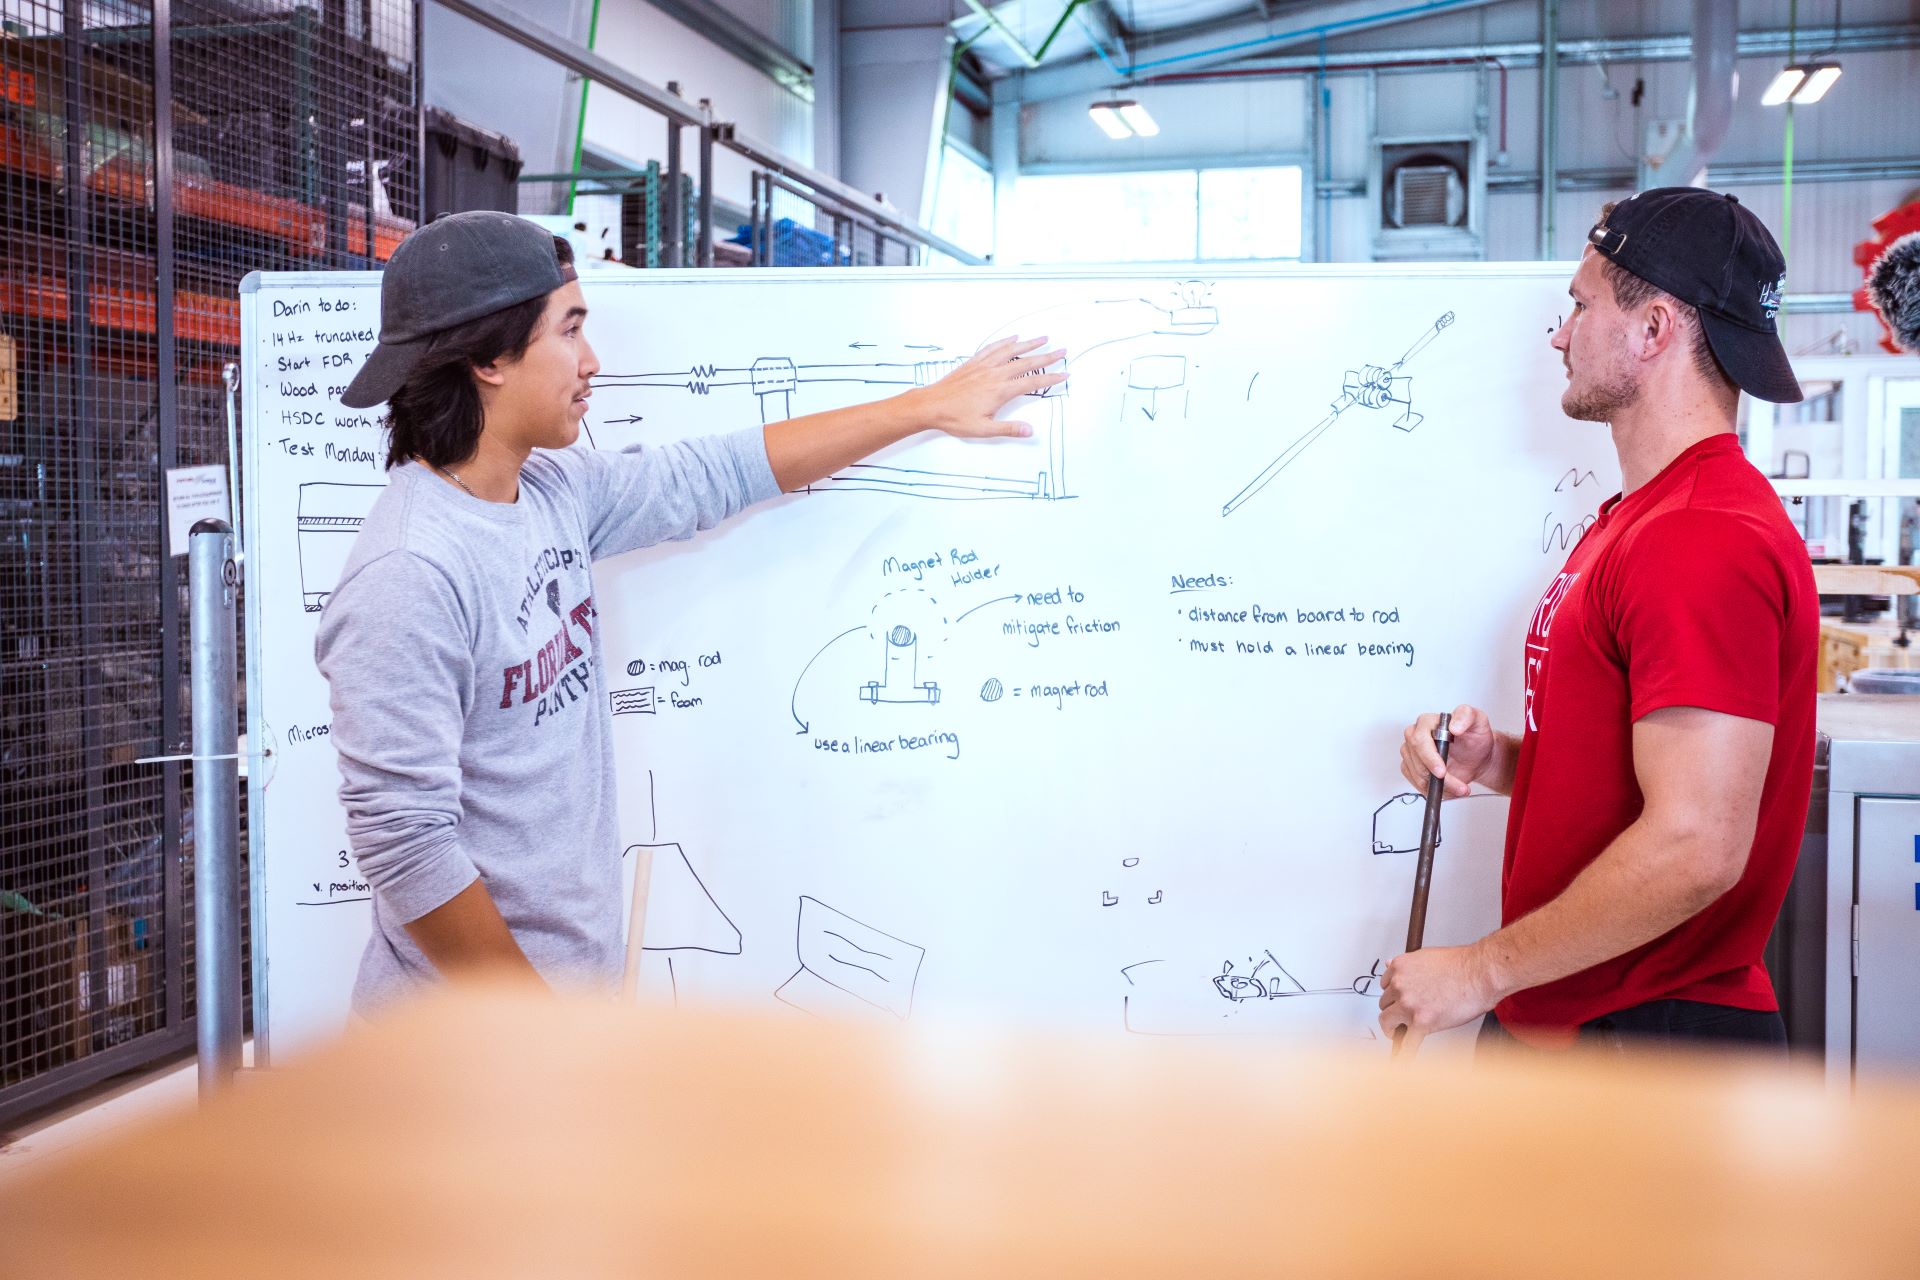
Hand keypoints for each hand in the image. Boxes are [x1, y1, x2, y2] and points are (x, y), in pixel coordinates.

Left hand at [914, 336, 1066, 438]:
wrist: (931, 405)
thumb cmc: (955, 418)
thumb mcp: (984, 429)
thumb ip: (1008, 429)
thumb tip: (1029, 431)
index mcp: (1000, 390)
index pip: (1032, 382)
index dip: (1051, 378)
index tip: (1064, 374)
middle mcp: (995, 374)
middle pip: (1026, 362)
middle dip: (1047, 356)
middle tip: (1062, 351)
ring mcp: (984, 366)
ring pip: (1011, 351)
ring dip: (1029, 344)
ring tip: (1042, 338)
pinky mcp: (974, 363)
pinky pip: (993, 348)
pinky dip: (1005, 342)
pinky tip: (1012, 338)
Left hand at [1377, 944, 1499, 1054]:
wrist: (1479, 974)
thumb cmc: (1461, 965)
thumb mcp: (1426, 956)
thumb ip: (1407, 966)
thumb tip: (1389, 965)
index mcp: (1400, 968)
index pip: (1385, 985)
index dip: (1394, 995)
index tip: (1397, 1001)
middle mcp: (1400, 986)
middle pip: (1385, 1004)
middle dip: (1395, 1010)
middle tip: (1404, 1016)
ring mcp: (1409, 1005)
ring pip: (1388, 1023)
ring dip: (1394, 1028)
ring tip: (1402, 1033)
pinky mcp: (1422, 1023)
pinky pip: (1407, 1043)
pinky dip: (1404, 1054)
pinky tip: (1402, 1060)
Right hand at [1399, 704, 1499, 798]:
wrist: (1478, 757)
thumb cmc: (1476, 738)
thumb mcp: (1479, 721)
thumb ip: (1466, 716)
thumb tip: (1454, 726)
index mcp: (1428, 722)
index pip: (1419, 739)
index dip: (1429, 758)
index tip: (1442, 771)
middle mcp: (1416, 735)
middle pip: (1415, 759)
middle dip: (1435, 777)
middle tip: (1456, 785)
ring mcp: (1412, 752)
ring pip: (1417, 774)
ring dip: (1439, 787)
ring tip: (1459, 788)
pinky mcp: (1412, 767)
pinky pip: (1416, 783)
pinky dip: (1433, 790)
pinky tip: (1449, 789)